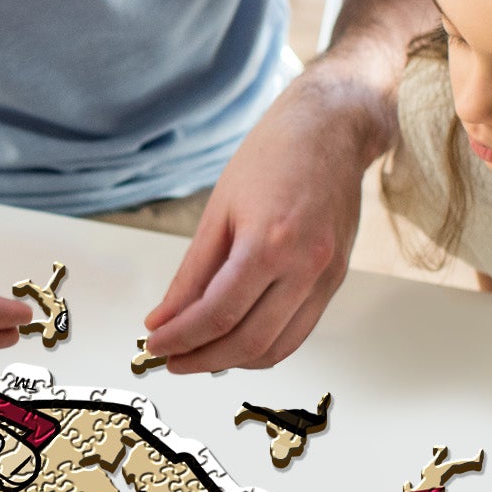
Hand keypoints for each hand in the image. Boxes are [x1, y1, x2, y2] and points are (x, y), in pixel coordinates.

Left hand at [141, 70, 380, 372]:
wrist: (331, 129)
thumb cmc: (274, 155)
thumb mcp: (218, 210)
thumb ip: (191, 273)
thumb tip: (164, 318)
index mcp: (269, 242)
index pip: (217, 314)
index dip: (181, 339)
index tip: (155, 345)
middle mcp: (305, 266)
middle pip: (248, 341)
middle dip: (202, 358)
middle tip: (171, 359)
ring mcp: (326, 276)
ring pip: (278, 348)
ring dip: (233, 362)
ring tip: (199, 355)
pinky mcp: (336, 280)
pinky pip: (299, 332)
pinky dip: (265, 347)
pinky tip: (236, 340)